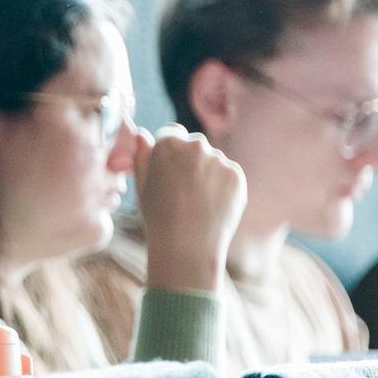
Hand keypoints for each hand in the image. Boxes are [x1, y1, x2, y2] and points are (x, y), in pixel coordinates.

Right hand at [134, 125, 245, 292]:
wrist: (187, 244)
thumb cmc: (158, 215)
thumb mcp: (141, 184)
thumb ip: (142, 155)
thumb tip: (141, 135)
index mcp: (168, 143)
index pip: (171, 134)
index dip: (169, 154)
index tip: (168, 173)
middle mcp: (195, 145)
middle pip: (194, 145)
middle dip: (190, 161)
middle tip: (183, 190)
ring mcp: (219, 159)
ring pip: (213, 161)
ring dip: (207, 174)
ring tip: (197, 202)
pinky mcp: (236, 174)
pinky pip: (228, 175)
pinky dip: (222, 187)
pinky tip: (211, 205)